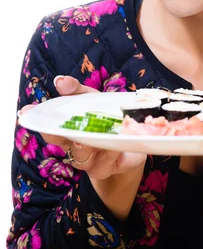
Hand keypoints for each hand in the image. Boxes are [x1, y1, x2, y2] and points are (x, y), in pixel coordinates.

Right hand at [19, 75, 146, 178]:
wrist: (131, 142)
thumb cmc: (106, 118)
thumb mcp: (93, 99)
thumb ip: (77, 91)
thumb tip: (60, 81)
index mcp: (67, 127)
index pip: (47, 123)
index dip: (36, 118)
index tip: (25, 112)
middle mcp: (73, 145)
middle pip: (59, 141)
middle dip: (55, 135)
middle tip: (54, 129)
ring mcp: (88, 159)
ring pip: (80, 157)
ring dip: (83, 148)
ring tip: (85, 141)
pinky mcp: (105, 167)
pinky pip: (104, 162)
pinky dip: (109, 153)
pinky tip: (114, 146)